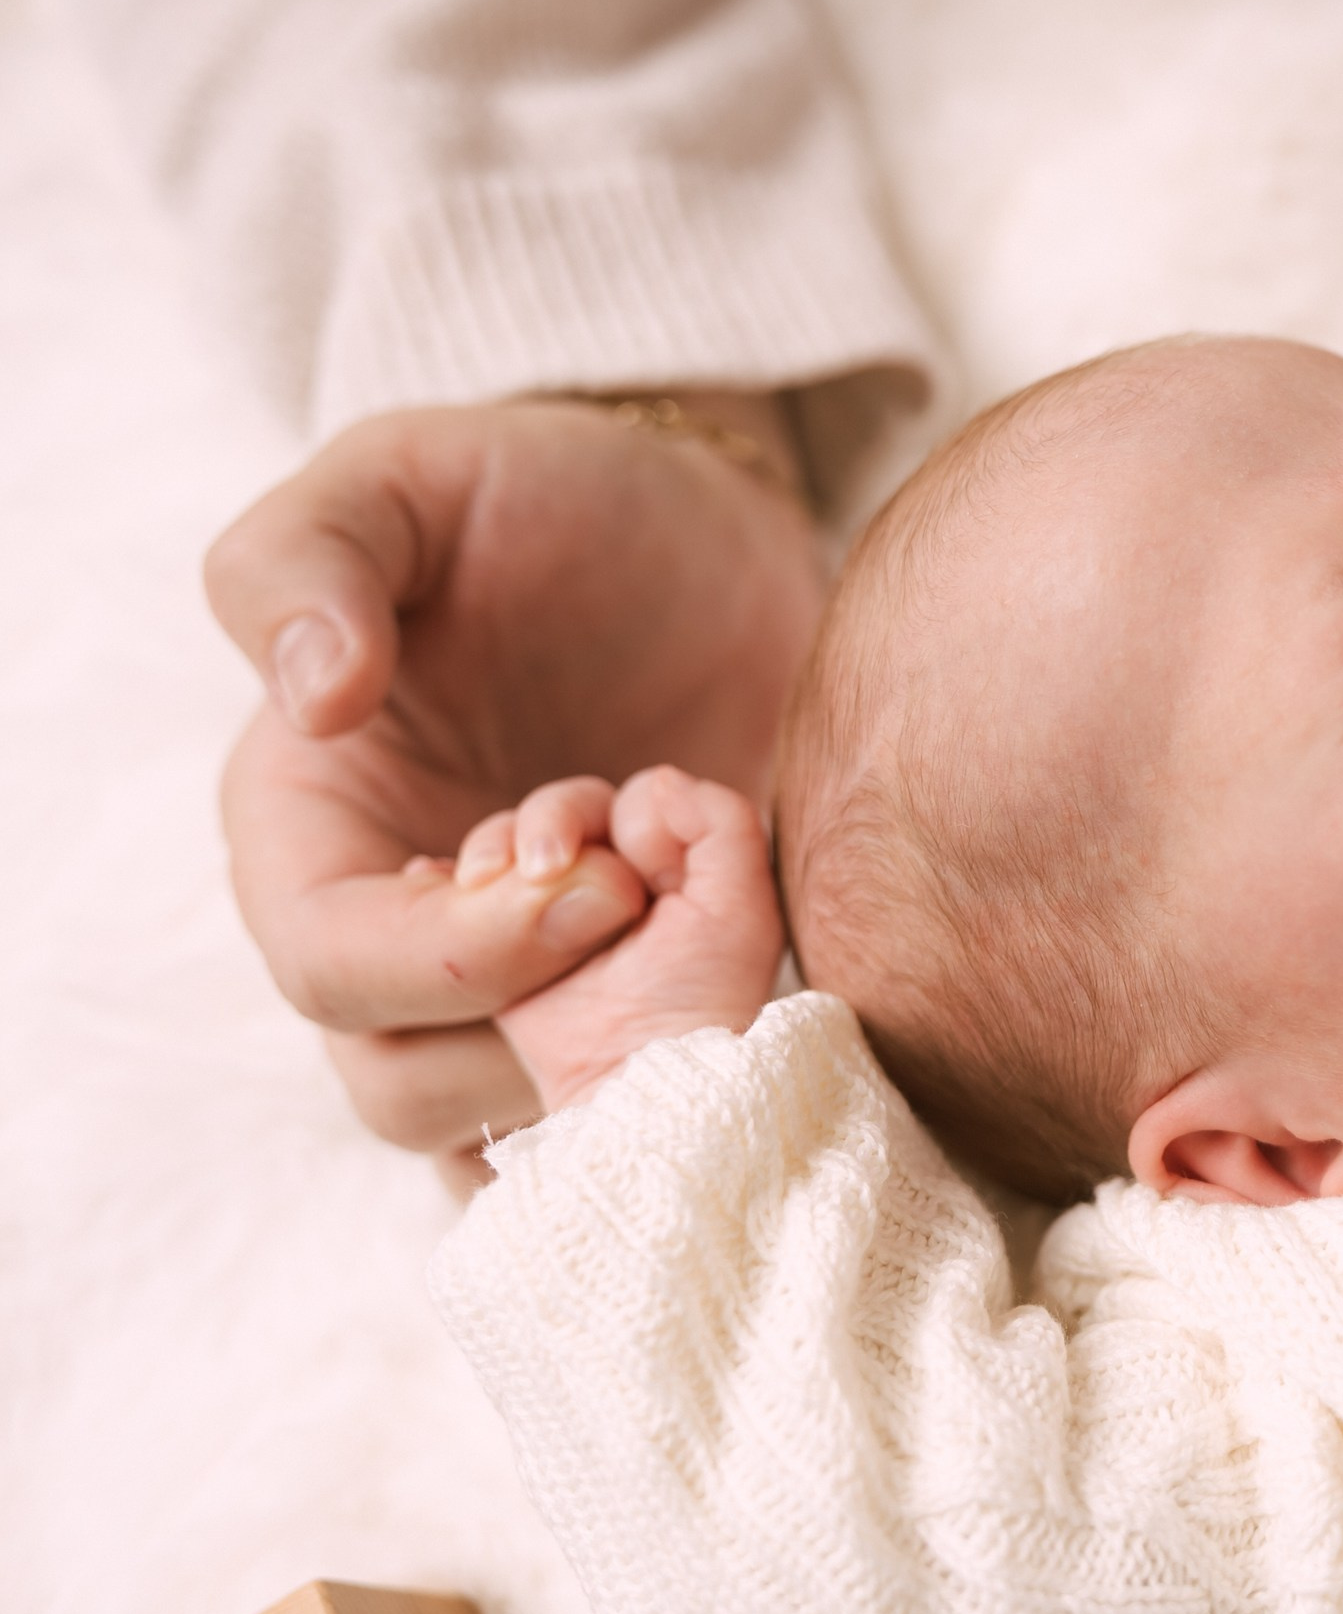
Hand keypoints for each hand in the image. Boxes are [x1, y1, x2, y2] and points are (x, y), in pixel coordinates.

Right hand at [205, 393, 823, 1192]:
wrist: (689, 533)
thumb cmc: (527, 497)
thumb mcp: (405, 476)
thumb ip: (313, 562)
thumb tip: (315, 697)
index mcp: (309, 830)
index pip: (331, 969)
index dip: (453, 952)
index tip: (592, 870)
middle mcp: (397, 937)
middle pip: (413, 1090)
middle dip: (548, 1018)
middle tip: (659, 890)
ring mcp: (521, 989)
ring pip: (523, 1137)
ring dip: (628, 1064)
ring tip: (708, 916)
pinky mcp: (633, 1006)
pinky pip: (634, 1123)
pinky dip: (695, 1095)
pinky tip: (763, 980)